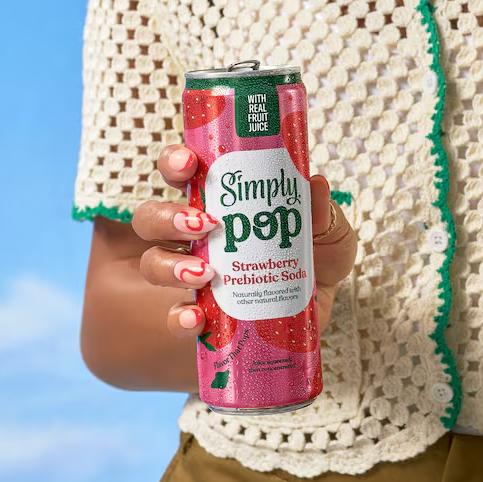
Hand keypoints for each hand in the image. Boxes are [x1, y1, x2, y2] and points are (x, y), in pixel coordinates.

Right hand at [131, 144, 357, 338]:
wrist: (324, 304)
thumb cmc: (318, 254)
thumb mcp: (329, 228)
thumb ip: (321, 209)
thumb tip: (314, 184)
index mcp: (220, 201)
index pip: (181, 173)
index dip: (175, 163)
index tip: (190, 164)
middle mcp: (198, 235)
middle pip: (153, 217)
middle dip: (166, 217)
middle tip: (204, 224)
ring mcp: (194, 274)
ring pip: (154, 263)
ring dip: (170, 266)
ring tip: (205, 273)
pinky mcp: (204, 313)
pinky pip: (175, 318)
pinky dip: (179, 318)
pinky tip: (196, 318)